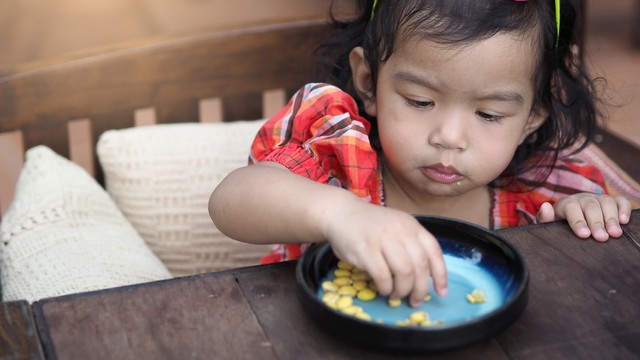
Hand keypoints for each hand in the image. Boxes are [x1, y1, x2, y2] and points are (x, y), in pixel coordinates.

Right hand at [322, 200, 447, 306]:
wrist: (341, 213)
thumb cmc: (370, 226)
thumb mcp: (396, 228)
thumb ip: (410, 245)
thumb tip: (424, 277)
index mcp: (411, 226)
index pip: (434, 251)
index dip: (440, 275)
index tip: (441, 292)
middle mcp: (400, 230)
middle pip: (420, 266)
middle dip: (420, 289)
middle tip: (414, 301)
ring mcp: (383, 239)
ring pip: (404, 272)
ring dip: (403, 290)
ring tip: (396, 295)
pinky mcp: (365, 249)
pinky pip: (382, 276)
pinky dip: (386, 288)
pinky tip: (383, 289)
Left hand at [536, 193, 630, 241]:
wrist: (570, 215)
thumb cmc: (560, 223)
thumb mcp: (549, 223)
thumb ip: (545, 218)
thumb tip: (545, 207)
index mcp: (566, 203)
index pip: (571, 208)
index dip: (577, 221)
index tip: (584, 235)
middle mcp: (582, 198)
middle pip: (590, 206)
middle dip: (597, 222)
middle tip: (602, 238)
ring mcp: (598, 198)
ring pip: (606, 202)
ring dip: (611, 218)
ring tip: (615, 234)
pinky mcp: (611, 201)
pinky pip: (620, 200)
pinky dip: (624, 209)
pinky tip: (624, 221)